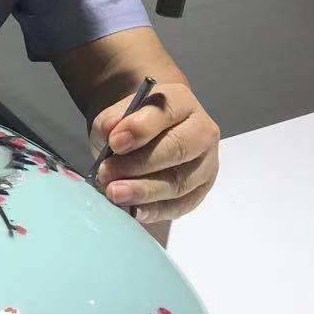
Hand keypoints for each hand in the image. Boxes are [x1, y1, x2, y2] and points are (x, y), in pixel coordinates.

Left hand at [90, 82, 219, 224]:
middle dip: (139, 164)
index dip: (140, 129)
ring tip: (114, 194)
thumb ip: (111, 122)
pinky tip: (134, 211)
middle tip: (106, 173)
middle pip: (178, 149)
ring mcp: (206, 163)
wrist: (150, 135)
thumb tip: (110, 132)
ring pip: (180, 182)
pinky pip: (182, 205)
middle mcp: (202, 131)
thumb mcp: (117, 115)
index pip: (165, 113)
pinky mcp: (202, 190)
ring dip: (145, 191)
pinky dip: (157, 211)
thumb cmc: (133, 124)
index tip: (114, 143)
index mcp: (181, 103)